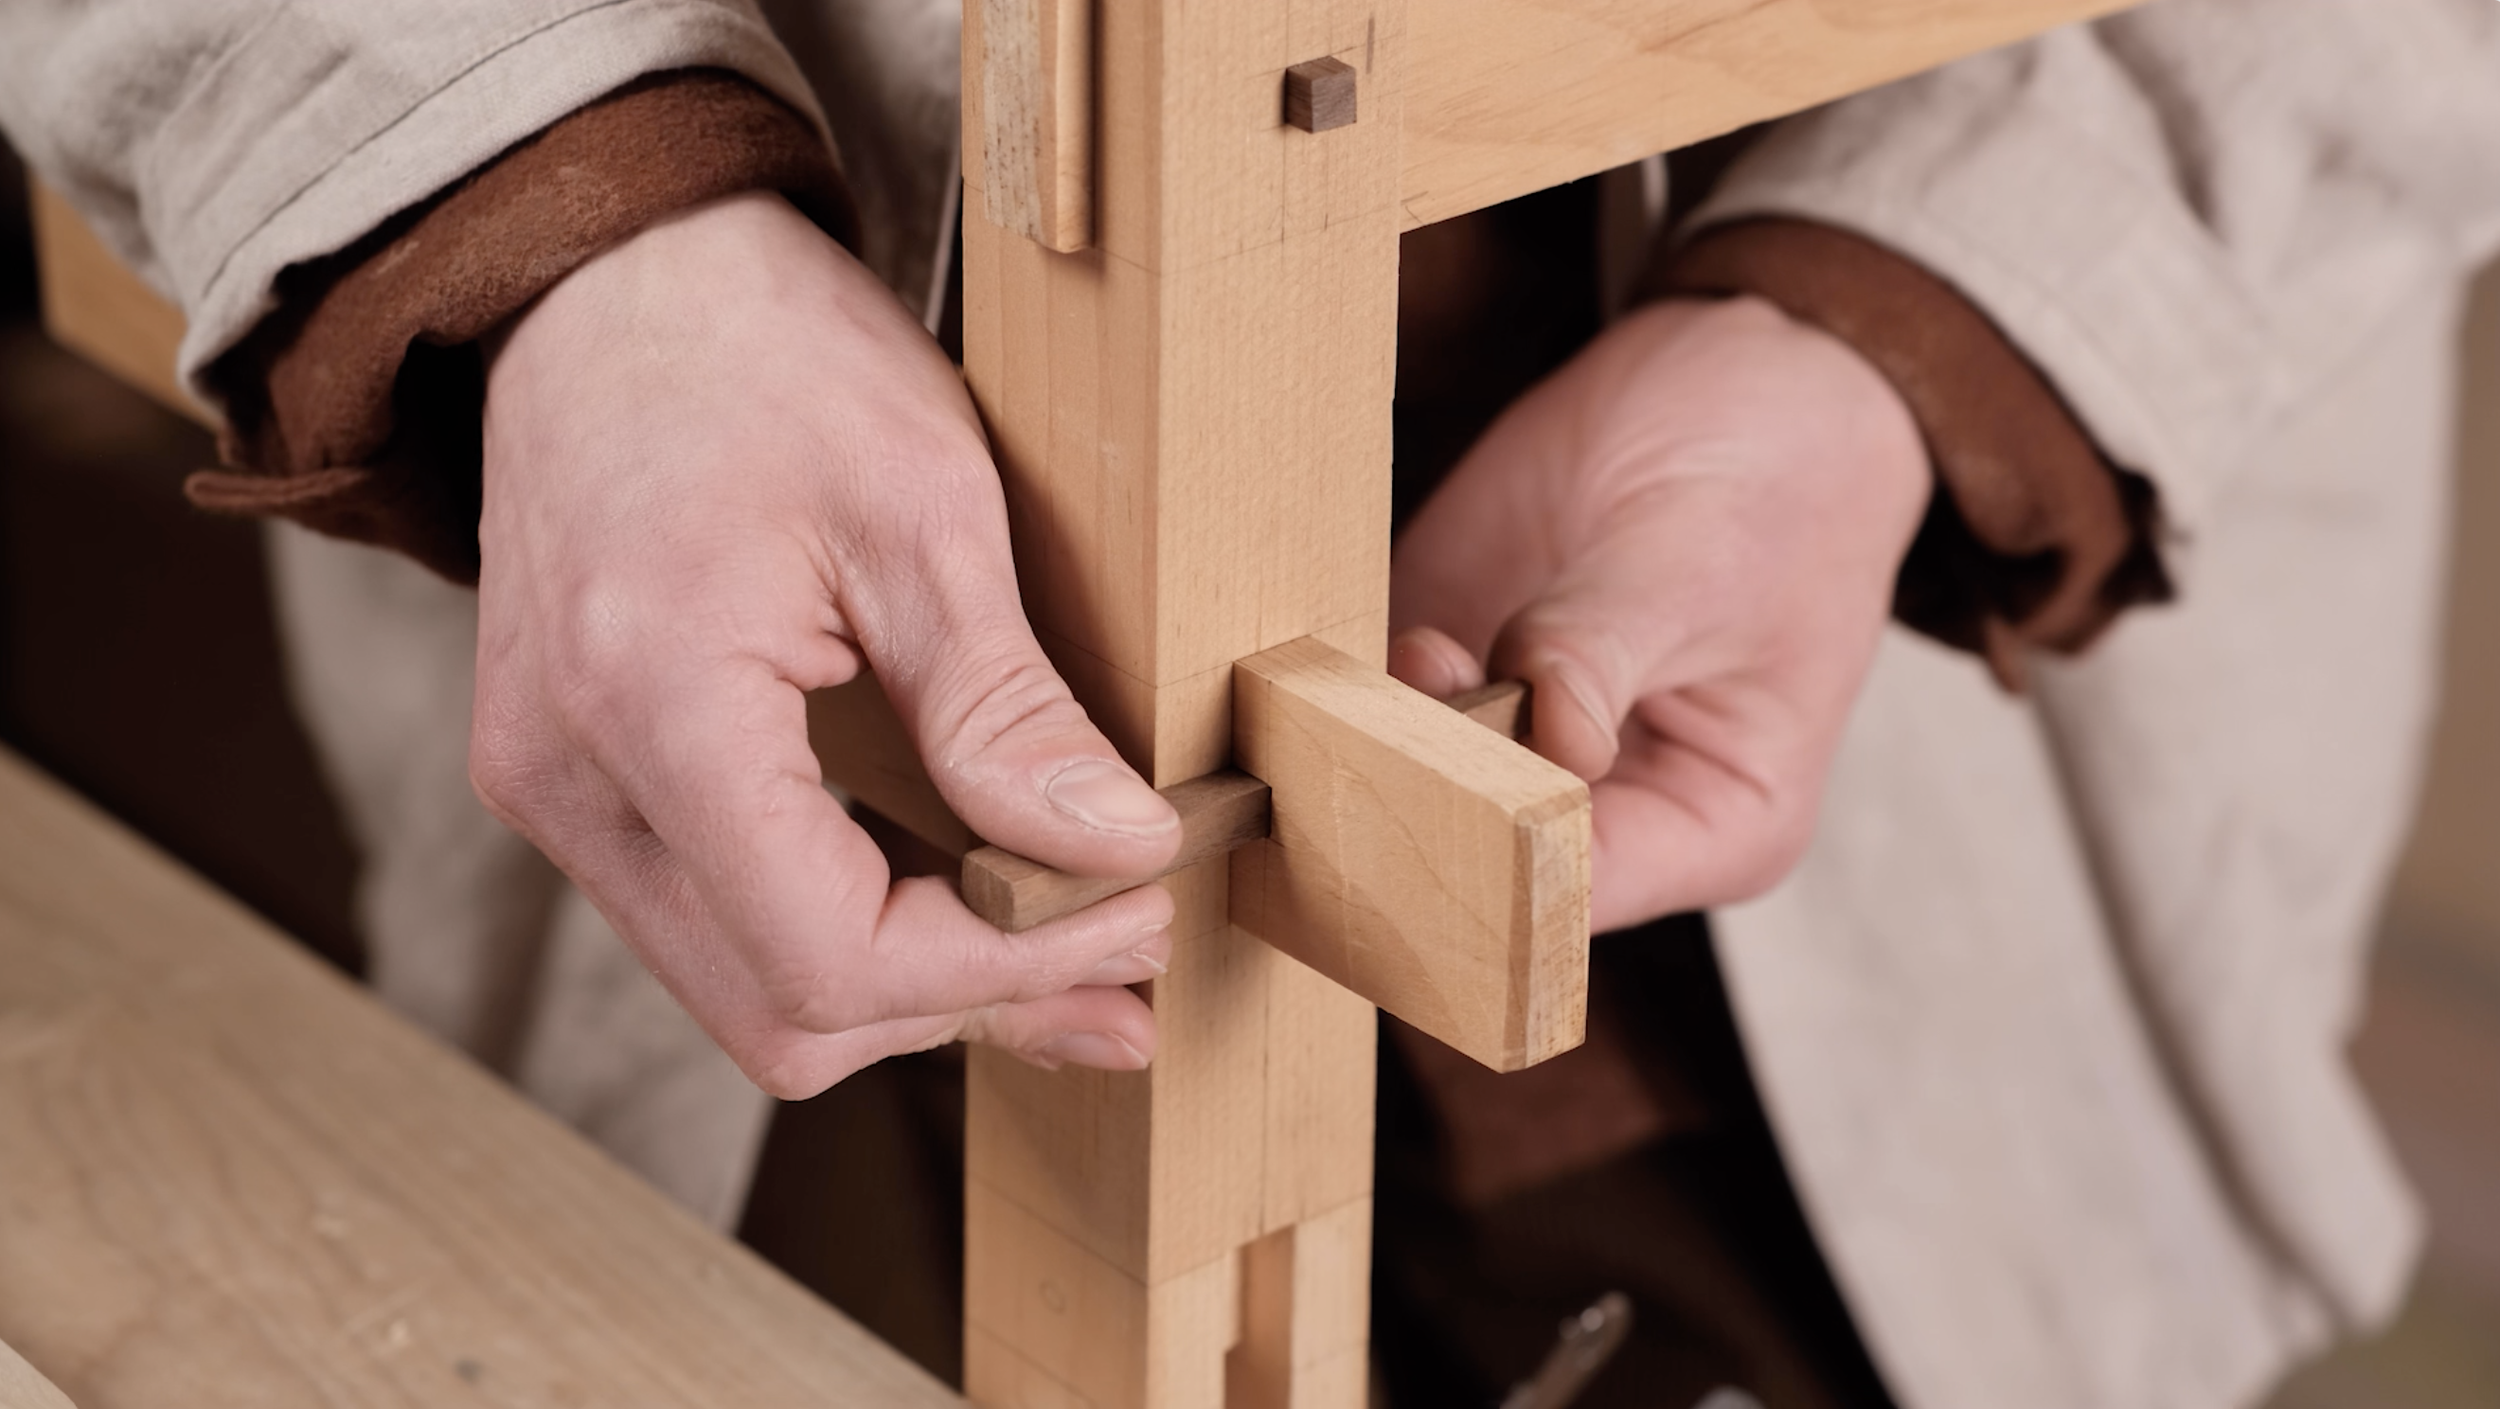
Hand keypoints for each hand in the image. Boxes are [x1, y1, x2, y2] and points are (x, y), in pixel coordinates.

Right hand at [472, 192, 1181, 1096]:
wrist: (609, 279)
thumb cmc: (758, 351)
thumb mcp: (922, 506)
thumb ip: (1006, 706)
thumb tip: (1118, 850)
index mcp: (648, 706)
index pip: (830, 958)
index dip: (1003, 969)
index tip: (1133, 916)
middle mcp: (568, 782)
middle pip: (784, 1011)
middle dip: (971, 1000)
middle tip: (1125, 954)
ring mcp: (556, 791)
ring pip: (748, 989)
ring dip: (916, 987)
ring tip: (1071, 948)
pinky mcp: (578, 780)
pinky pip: (718, 919)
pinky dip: (848, 931)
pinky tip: (961, 902)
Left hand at [1389, 296, 1926, 930]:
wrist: (1752, 369)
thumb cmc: (1778, 480)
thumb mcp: (1696, 564)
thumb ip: (1598, 651)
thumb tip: (1544, 734)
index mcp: (1712, 824)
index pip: (1578, 893)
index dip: (1496, 860)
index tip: (1440, 794)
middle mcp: (1606, 803)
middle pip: (1477, 853)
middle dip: (1415, 795)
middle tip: (1376, 726)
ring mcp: (1518, 734)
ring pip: (1405, 779)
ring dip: (1365, 725)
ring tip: (1392, 649)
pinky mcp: (1453, 658)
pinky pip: (1371, 696)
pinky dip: (1339, 673)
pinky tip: (1335, 631)